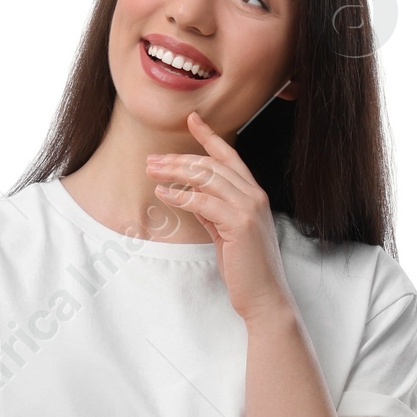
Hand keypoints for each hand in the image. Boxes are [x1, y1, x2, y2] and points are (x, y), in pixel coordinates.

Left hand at [146, 112, 293, 324]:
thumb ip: (213, 213)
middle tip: (152, 159)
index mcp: (253, 195)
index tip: (192, 119)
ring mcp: (249, 208)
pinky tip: (163, 194)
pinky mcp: (240, 223)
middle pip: (212, 165)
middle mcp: (254, 195)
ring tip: (152, 171)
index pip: (229, 157)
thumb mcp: (226, 234)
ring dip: (175, 172)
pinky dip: (181, 196)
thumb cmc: (245, 269)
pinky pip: (204, 201)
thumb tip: (191, 197)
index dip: (209, 137)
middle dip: (179, 159)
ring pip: (207, 178)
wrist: (264, 297)